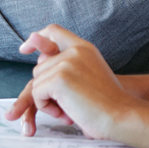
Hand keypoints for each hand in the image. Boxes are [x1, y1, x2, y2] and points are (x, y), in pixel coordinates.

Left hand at [5, 24, 134, 140]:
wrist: (123, 116)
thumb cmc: (109, 104)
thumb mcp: (88, 76)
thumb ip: (67, 65)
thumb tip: (38, 58)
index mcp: (84, 48)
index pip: (54, 31)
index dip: (37, 38)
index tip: (25, 49)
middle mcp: (75, 51)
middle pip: (40, 66)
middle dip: (48, 89)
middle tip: (70, 104)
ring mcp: (66, 63)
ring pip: (37, 81)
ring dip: (48, 101)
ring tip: (72, 109)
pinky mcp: (59, 79)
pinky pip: (37, 93)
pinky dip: (47, 107)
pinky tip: (68, 113)